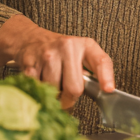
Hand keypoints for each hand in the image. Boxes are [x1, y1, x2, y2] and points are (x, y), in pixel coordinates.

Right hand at [0, 14, 114, 109]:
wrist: (32, 39)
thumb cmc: (61, 52)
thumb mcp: (82, 54)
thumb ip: (92, 71)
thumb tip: (102, 93)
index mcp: (85, 45)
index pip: (100, 60)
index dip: (106, 76)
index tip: (108, 89)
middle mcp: (68, 47)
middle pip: (73, 88)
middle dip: (69, 100)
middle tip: (66, 97)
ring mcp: (48, 54)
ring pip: (54, 91)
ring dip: (53, 95)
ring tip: (53, 84)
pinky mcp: (30, 63)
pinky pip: (38, 89)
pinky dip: (39, 92)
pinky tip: (41, 81)